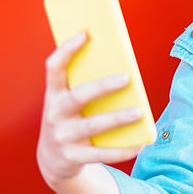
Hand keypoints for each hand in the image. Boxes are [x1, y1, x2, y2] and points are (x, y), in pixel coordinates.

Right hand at [36, 29, 146, 186]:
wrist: (52, 160)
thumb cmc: (70, 119)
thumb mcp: (68, 102)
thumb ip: (86, 85)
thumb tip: (122, 67)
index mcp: (53, 94)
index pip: (54, 67)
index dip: (67, 49)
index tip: (85, 33)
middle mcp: (54, 114)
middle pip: (78, 97)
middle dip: (102, 87)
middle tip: (126, 78)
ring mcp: (62, 137)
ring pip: (93, 126)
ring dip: (117, 119)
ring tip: (139, 112)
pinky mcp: (73, 157)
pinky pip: (101, 154)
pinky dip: (122, 150)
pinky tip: (140, 144)